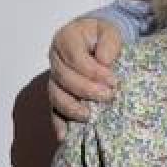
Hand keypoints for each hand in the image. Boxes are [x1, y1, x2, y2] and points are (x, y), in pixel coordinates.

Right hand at [47, 16, 123, 138]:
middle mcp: (55, 58)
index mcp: (66, 39)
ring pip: (56, 95)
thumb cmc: (103, 35)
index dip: (93, 71)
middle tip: (108, 97)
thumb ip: (109, 43)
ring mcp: (53, 77)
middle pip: (64, 78)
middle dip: (86, 90)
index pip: (75, 57)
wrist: (96, 39)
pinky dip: (58, 122)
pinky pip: (54, 108)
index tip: (113, 81)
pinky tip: (64, 135)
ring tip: (89, 116)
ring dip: (71, 107)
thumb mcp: (110, 31)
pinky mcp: (57, 92)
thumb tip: (104, 62)